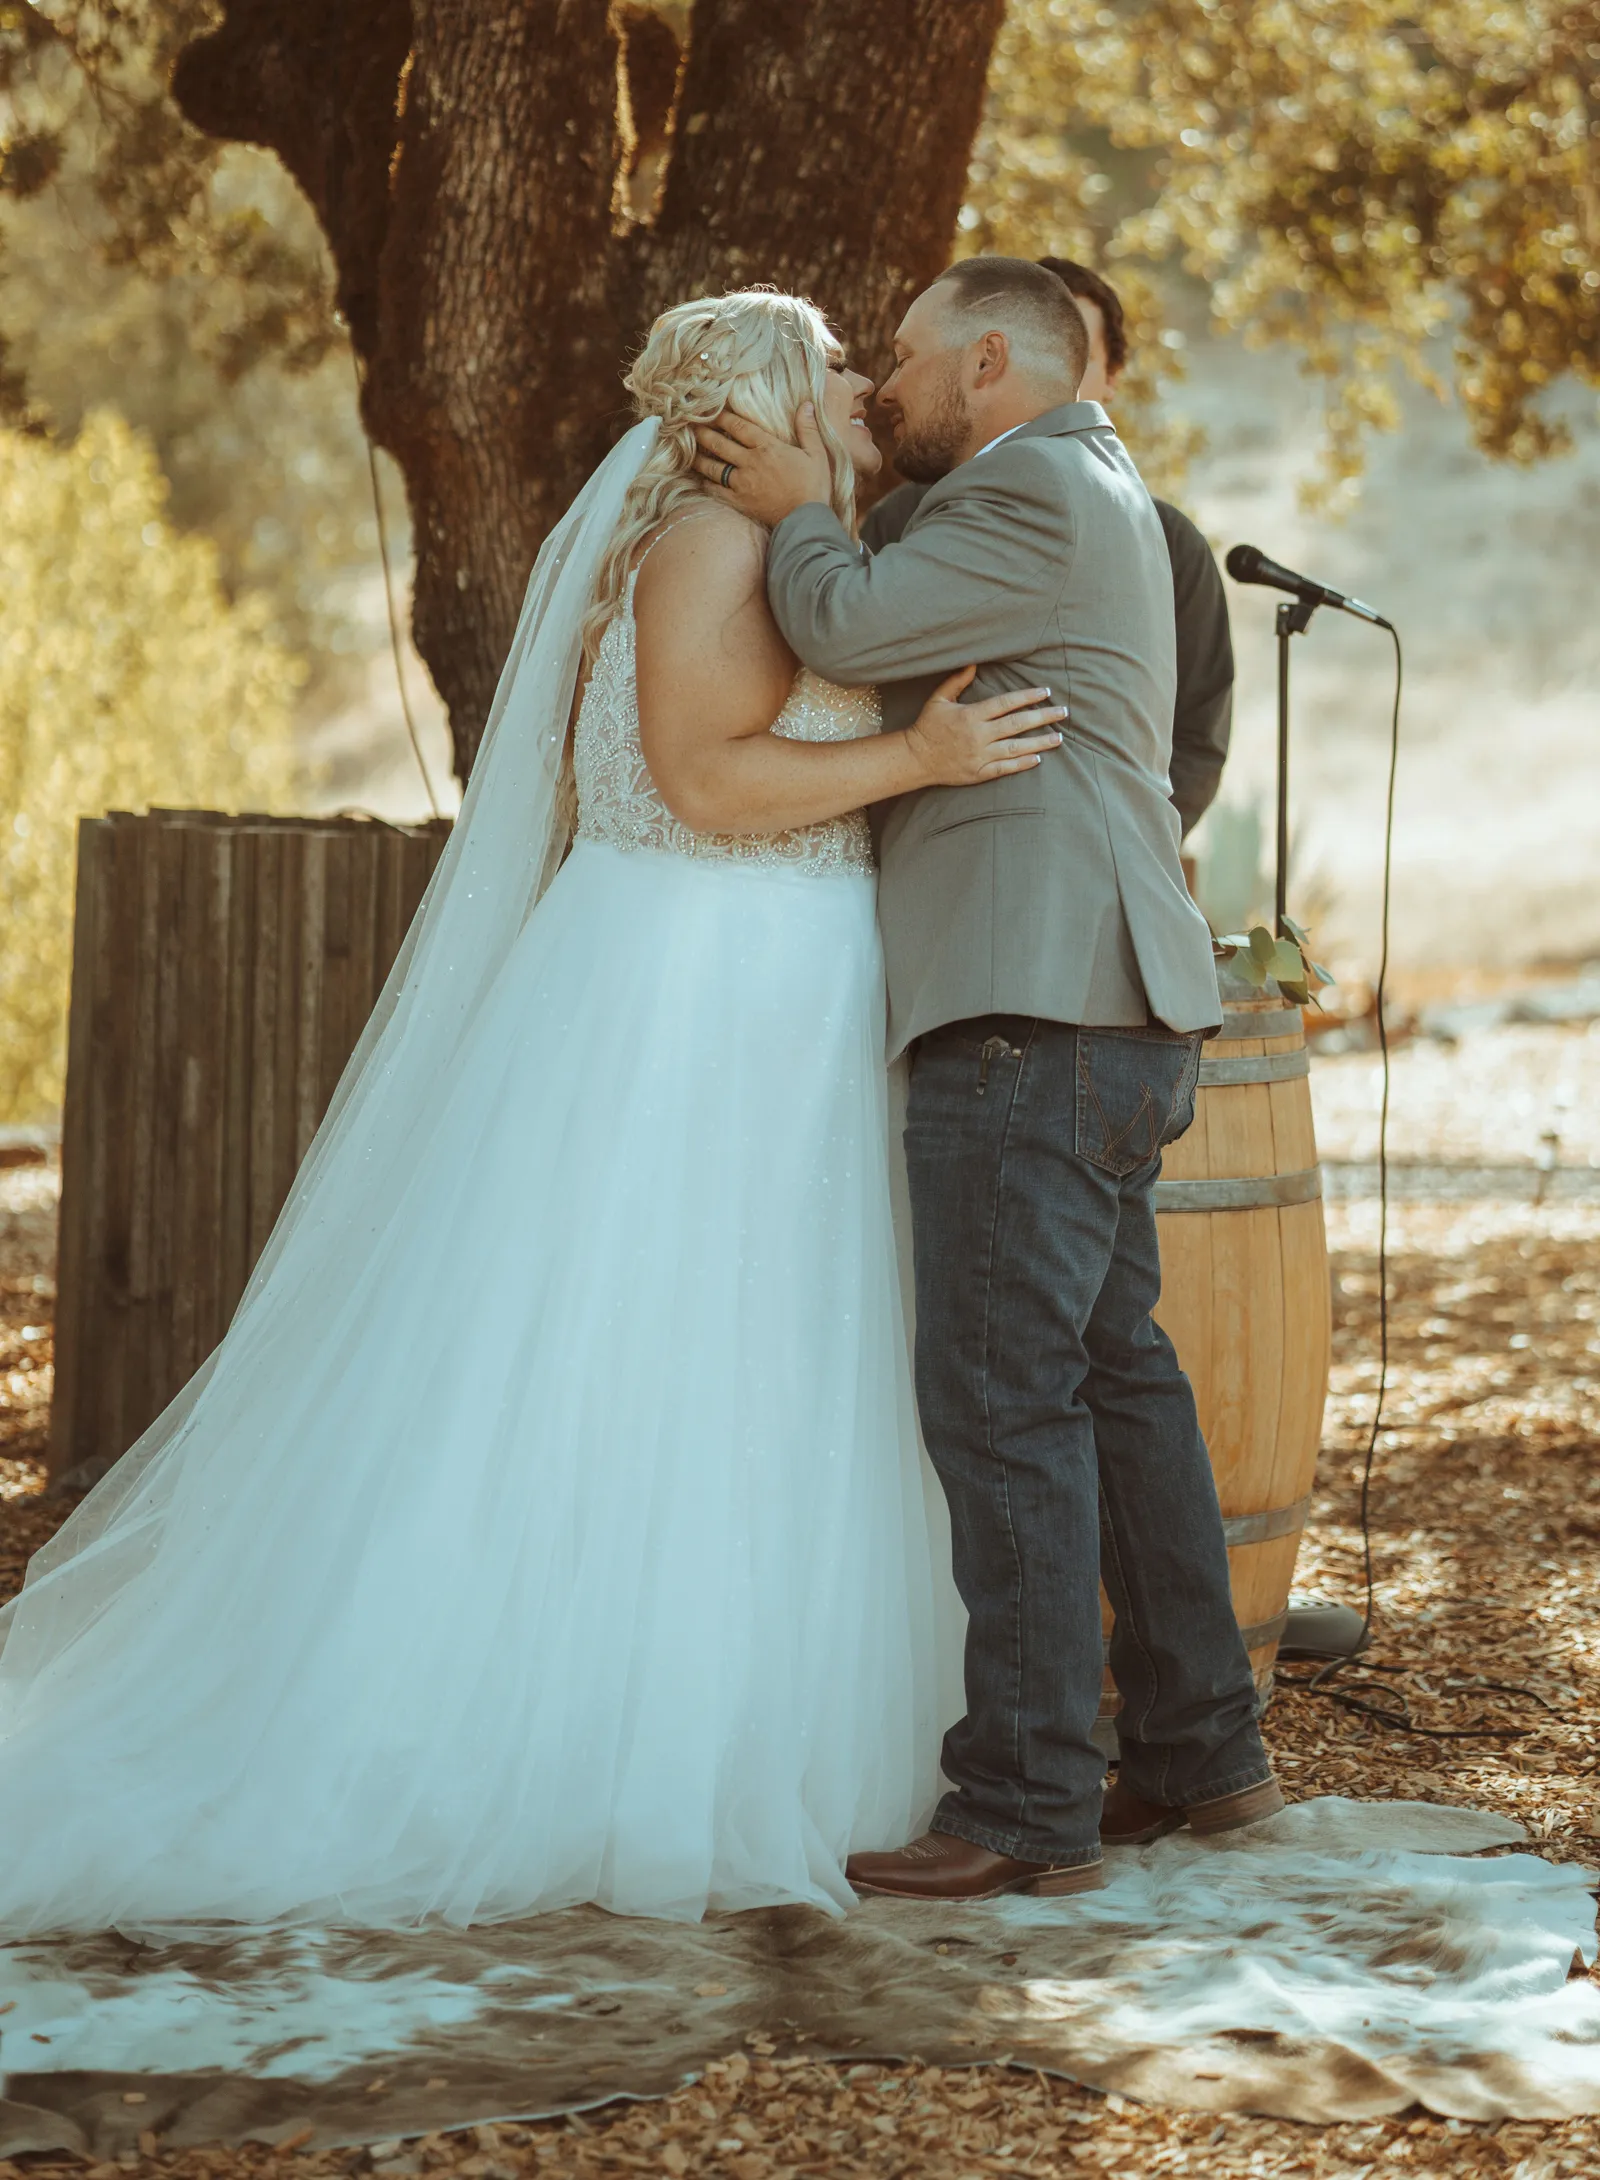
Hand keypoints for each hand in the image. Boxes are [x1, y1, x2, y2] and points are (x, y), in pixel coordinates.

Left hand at [693, 405, 832, 526]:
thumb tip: (806, 404)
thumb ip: (807, 428)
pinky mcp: (739, 502)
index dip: (722, 417)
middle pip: (719, 444)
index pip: (738, 427)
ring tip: (689, 451)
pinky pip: (716, 490)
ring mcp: (742, 484)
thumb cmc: (813, 487)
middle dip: (703, 433)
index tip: (710, 411)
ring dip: (699, 457)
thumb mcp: (816, 454)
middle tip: (690, 426)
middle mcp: (750, 463)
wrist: (806, 521)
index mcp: (767, 447)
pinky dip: (705, 483)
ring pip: (713, 467)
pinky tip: (699, 478)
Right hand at [904, 666, 1066, 787]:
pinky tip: (1038, 759)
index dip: (1027, 697)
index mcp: (971, 715)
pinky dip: (1022, 764)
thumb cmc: (927, 726)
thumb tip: (973, 663)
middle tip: (1063, 713)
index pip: (1005, 703)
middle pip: (1017, 725)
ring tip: (1058, 737)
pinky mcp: (978, 773)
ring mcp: (979, 756)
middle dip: (1043, 718)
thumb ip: (957, 681)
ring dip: (1040, 742)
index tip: (1046, 693)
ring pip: (1015, 748)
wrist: (915, 759)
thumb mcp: (939, 699)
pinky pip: (1005, 768)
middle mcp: (978, 736)